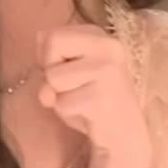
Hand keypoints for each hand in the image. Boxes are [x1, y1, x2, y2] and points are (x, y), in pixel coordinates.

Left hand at [35, 22, 152, 165]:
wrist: (123, 133)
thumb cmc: (91, 98)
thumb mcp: (69, 72)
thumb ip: (49, 67)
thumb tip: (45, 92)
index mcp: (97, 35)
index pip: (50, 34)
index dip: (48, 57)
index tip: (69, 71)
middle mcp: (107, 46)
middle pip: (51, 44)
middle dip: (51, 71)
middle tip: (75, 86)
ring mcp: (107, 70)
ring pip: (53, 77)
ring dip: (60, 96)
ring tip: (83, 100)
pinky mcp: (101, 97)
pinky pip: (62, 103)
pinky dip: (67, 113)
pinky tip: (88, 114)